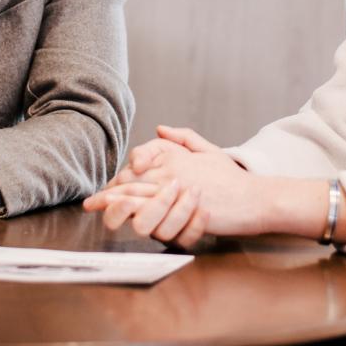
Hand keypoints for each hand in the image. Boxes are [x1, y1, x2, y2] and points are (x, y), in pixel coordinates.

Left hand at [83, 126, 257, 247]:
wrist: (254, 198)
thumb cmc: (234, 180)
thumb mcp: (210, 151)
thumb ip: (184, 138)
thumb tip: (160, 127)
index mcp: (176, 156)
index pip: (140, 164)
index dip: (121, 179)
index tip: (108, 189)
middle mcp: (172, 169)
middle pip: (132, 179)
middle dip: (109, 192)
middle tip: (91, 202)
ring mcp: (175, 187)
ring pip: (136, 193)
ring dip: (114, 203)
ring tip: (98, 210)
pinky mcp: (181, 206)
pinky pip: (149, 209)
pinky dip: (131, 212)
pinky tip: (119, 217)